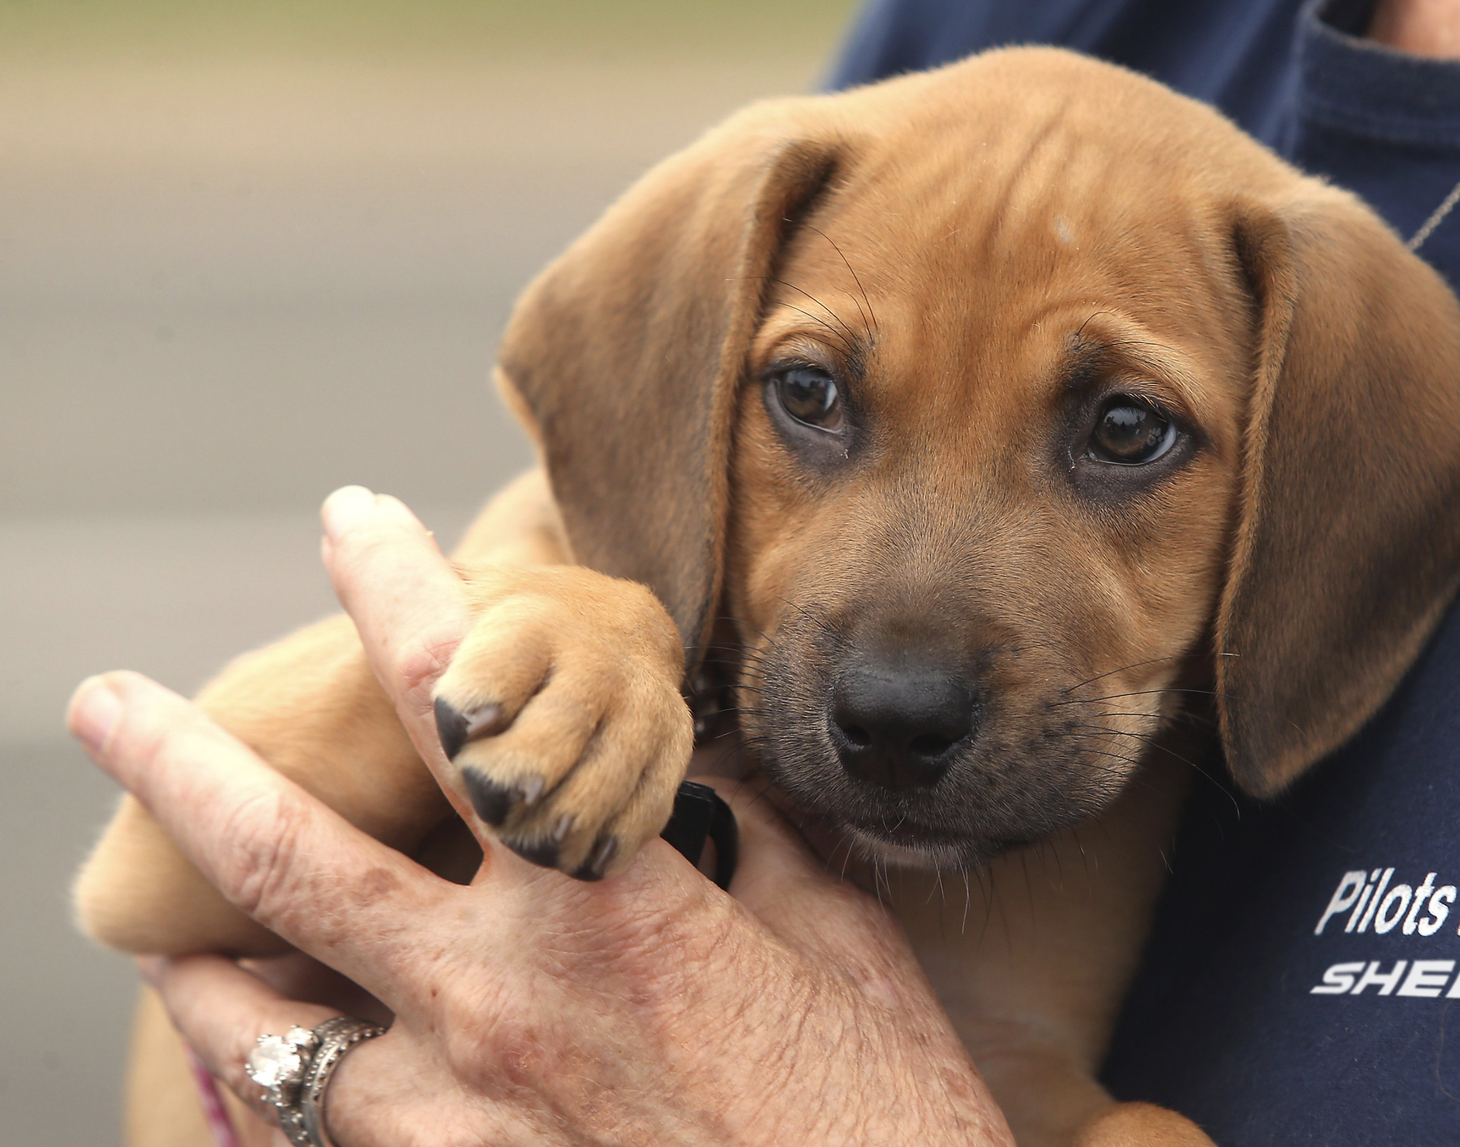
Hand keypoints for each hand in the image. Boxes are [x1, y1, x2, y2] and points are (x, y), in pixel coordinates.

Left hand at [67, 487, 1012, 1146]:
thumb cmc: (884, 1123)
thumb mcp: (844, 954)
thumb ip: (756, 850)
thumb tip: (707, 783)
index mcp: (606, 908)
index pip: (464, 712)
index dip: (398, 594)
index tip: (354, 523)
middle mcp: (497, 1000)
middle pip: (288, 857)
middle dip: (181, 765)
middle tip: (108, 702)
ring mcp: (453, 1119)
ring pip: (261, 1021)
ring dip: (205, 960)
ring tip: (171, 931)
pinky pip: (319, 1126)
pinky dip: (285, 1081)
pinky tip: (283, 1063)